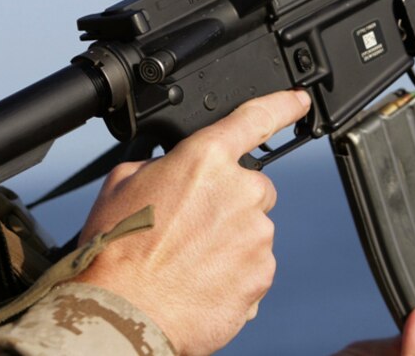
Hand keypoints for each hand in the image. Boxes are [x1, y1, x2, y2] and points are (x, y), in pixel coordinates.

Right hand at [72, 90, 310, 355]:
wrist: (123, 313)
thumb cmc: (115, 251)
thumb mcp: (122, 185)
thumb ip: (161, 165)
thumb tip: (171, 169)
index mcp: (205, 159)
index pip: (255, 118)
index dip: (281, 105)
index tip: (298, 101)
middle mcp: (240, 190)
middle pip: (252, 187)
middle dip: (228, 203)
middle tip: (190, 228)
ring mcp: (256, 234)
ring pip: (252, 229)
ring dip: (229, 241)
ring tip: (187, 261)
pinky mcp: (262, 273)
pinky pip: (254, 266)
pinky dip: (234, 274)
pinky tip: (199, 283)